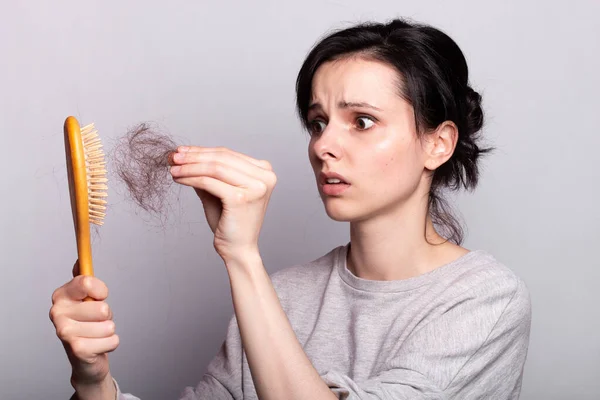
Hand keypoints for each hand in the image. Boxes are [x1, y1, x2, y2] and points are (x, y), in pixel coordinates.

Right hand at [49, 261, 118, 389]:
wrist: (85, 357)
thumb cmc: (88, 323)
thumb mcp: (86, 299)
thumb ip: (83, 280)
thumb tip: (79, 259)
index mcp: (61, 295)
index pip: (86, 282)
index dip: (100, 290)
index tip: (100, 296)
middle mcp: (57, 312)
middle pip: (103, 308)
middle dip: (107, 316)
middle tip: (95, 321)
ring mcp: (64, 332)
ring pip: (109, 325)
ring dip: (108, 330)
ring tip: (97, 333)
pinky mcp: (77, 349)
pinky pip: (113, 340)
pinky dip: (111, 344)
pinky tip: (98, 346)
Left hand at [169, 146, 276, 261]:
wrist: (238, 249)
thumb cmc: (230, 222)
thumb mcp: (219, 190)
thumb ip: (208, 172)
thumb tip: (184, 155)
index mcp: (265, 171)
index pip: (228, 154)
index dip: (202, 150)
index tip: (181, 151)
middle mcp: (265, 177)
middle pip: (221, 158)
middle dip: (194, 156)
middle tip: (173, 157)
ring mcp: (255, 187)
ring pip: (215, 168)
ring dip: (190, 166)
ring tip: (173, 168)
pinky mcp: (241, 198)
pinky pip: (209, 182)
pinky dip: (191, 178)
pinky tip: (179, 179)